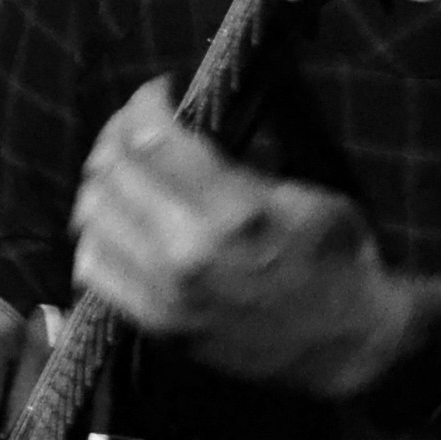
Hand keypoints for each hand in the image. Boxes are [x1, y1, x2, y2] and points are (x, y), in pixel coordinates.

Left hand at [70, 82, 416, 396]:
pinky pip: (93, 269)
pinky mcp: (155, 325)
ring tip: (123, 172)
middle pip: (112, 172)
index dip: (144, 103)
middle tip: (135, 128)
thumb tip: (182, 130)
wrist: (347, 345)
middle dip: (118, 135)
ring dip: (101, 182)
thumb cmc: (337, 258)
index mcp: (232, 211)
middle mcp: (187, 252)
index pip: (152, 138)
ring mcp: (165, 294)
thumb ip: (234, 165)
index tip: (157, 93)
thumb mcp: (301, 193)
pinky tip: (116, 223)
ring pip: (92, 216)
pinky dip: (95, 235)